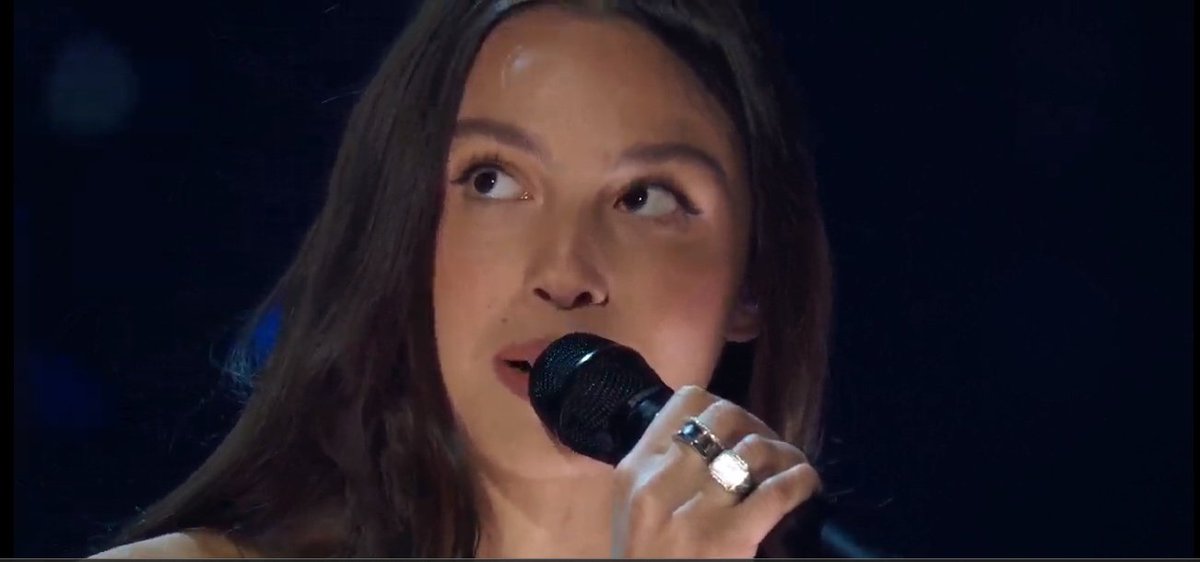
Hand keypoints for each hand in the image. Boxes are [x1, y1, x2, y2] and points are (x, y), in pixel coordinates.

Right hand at [610, 385, 821, 557]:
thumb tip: (715, 445)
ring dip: (784, 454)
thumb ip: (665, 477)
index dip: (723, 408)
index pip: (686, 402)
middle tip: (770, 450)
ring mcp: (691, 514)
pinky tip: (806, 486)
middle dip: (756, 426)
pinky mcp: (727, 539)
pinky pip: (777, 491)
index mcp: (633, 472)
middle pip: (724, 417)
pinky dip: (800, 481)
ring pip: (753, 449)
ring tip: (793, 468)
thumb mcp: (640, 513)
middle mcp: (657, 485)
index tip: (737, 431)